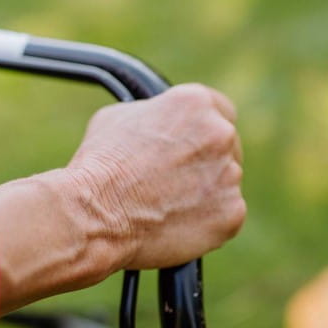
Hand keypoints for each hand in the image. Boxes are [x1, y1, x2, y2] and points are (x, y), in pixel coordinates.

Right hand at [68, 83, 245, 268]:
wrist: (95, 214)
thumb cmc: (100, 166)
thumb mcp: (119, 118)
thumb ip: (155, 114)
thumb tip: (161, 123)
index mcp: (196, 103)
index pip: (220, 111)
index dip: (204, 131)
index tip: (195, 147)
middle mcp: (220, 134)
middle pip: (227, 148)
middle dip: (207, 163)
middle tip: (178, 182)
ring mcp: (230, 175)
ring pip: (226, 184)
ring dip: (206, 193)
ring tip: (167, 206)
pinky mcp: (232, 213)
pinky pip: (227, 215)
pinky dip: (208, 222)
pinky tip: (177, 224)